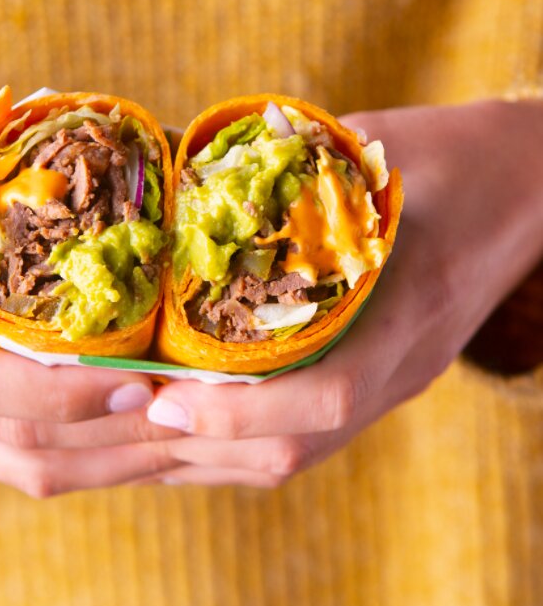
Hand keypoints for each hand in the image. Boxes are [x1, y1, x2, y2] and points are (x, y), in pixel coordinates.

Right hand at [0, 146, 183, 496]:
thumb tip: (98, 165)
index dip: (63, 391)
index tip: (142, 379)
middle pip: (19, 446)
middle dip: (123, 439)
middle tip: (206, 418)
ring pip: (28, 471)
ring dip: (121, 465)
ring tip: (196, 444)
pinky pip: (19, 467)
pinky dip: (93, 464)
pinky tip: (147, 449)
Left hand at [145, 100, 542, 486]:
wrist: (519, 186)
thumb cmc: (446, 158)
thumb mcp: (374, 149)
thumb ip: (288, 171)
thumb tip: (176, 175)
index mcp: (412, 312)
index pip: (327, 395)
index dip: (238, 412)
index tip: (159, 398)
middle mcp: (399, 370)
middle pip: (293, 447)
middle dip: (190, 445)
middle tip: (105, 420)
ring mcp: (388, 388)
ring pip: (287, 456)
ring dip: (199, 456)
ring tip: (120, 431)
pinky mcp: (373, 387)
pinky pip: (296, 440)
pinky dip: (226, 444)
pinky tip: (173, 426)